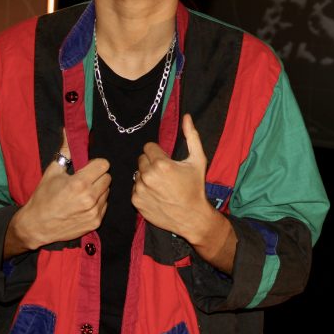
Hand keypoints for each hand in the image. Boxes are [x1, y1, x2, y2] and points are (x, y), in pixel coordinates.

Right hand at [4, 130, 110, 256]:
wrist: (36, 226)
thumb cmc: (43, 197)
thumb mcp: (52, 172)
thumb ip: (65, 151)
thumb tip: (68, 130)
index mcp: (80, 183)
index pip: (104, 164)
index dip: (95, 164)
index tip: (87, 167)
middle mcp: (90, 198)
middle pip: (107, 177)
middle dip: (98, 176)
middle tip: (84, 180)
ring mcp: (94, 212)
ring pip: (107, 192)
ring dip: (98, 190)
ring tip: (82, 193)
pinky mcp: (95, 223)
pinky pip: (105, 206)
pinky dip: (97, 203)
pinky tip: (83, 205)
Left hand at [132, 114, 236, 271]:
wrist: (192, 217)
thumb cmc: (196, 187)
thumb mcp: (198, 160)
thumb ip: (191, 136)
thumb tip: (187, 116)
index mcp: (161, 164)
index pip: (148, 147)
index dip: (158, 153)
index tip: (167, 161)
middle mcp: (148, 176)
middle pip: (141, 159)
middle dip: (151, 163)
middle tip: (164, 174)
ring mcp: (140, 190)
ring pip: (137, 174)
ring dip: (146, 176)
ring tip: (161, 185)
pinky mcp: (136, 201)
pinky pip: (135, 188)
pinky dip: (143, 190)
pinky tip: (156, 195)